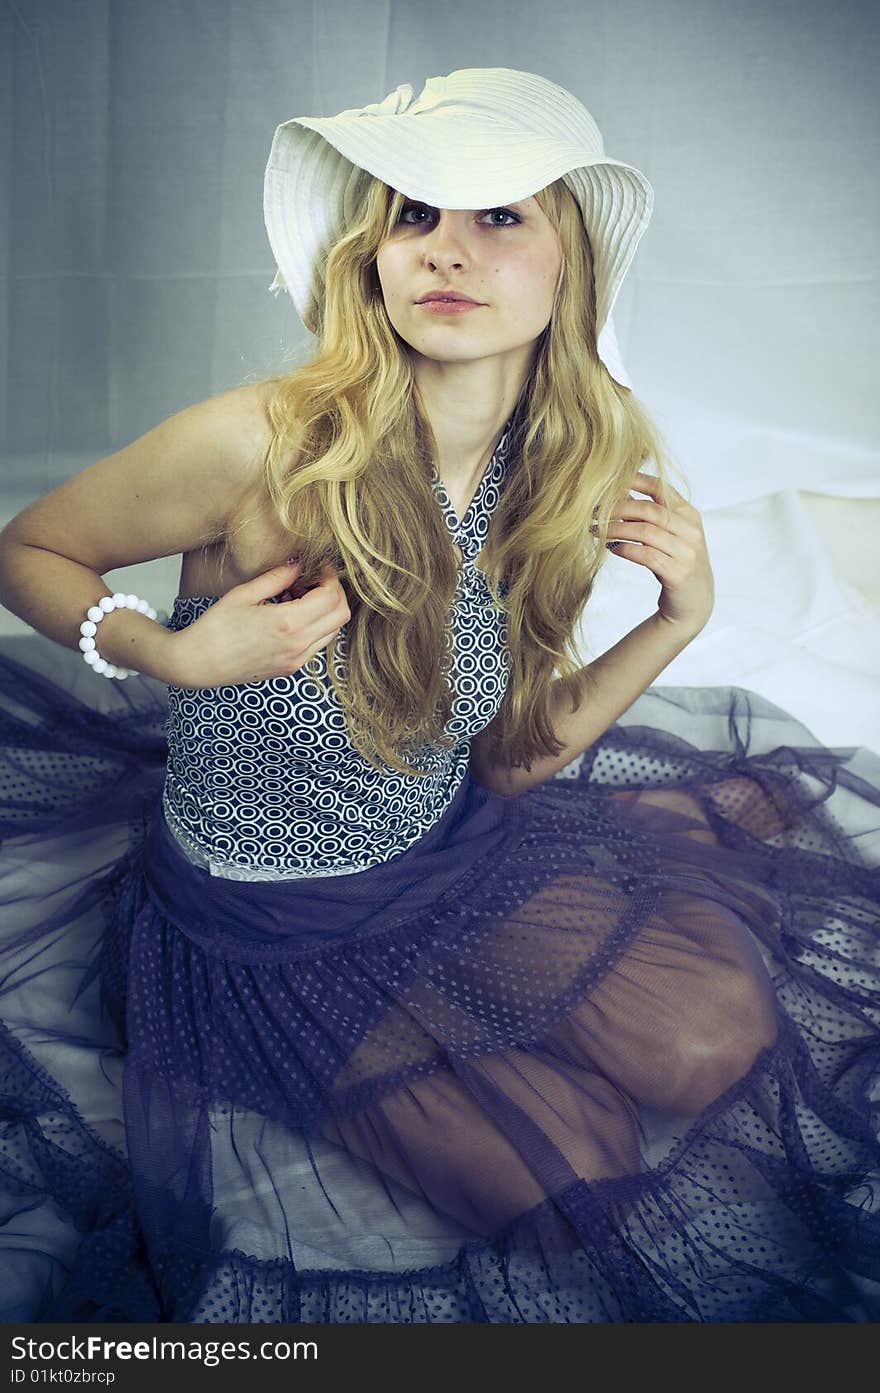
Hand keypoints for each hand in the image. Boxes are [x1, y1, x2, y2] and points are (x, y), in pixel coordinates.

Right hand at [168, 559, 350, 688]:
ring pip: (333, 631)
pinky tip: (292, 616)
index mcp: (288, 623)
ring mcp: (297, 660)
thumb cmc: (216, 627)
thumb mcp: (245, 594)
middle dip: (334, 593)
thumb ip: (278, 577)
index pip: (331, 596)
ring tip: (299, 597)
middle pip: (341, 615)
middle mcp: (298, 645)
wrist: (199, 663)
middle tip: (314, 580)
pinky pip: (318, 644)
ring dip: (326, 611)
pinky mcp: (292, 668)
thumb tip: (300, 564)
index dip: (330, 577)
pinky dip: (316, 627)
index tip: (319, 567)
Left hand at [592, 473, 714, 635]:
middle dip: (616, 508)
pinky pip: (645, 555)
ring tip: (594, 530)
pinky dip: (624, 549)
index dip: (634, 480)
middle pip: (649, 510)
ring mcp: (687, 553)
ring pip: (645, 532)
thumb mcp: (670, 535)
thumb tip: (616, 493)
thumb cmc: (675, 564)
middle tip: (593, 511)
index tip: (608, 479)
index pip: (661, 488)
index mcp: (689, 515)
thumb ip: (652, 516)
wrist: (694, 603)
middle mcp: (691, 531)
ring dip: (615, 529)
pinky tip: (610, 548)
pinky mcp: (678, 574)